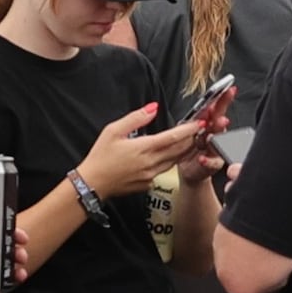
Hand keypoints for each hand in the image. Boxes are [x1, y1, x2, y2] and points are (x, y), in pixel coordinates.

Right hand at [77, 98, 216, 198]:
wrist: (92, 183)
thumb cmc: (100, 157)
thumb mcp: (113, 130)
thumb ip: (136, 118)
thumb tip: (153, 108)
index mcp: (143, 148)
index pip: (172, 137)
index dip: (188, 130)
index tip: (199, 123)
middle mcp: (150, 163)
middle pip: (178, 150)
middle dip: (191, 139)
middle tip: (199, 130)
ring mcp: (150, 175)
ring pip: (174, 161)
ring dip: (183, 151)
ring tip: (190, 141)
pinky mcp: (148, 184)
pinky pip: (164, 171)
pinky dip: (170, 162)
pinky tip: (170, 155)